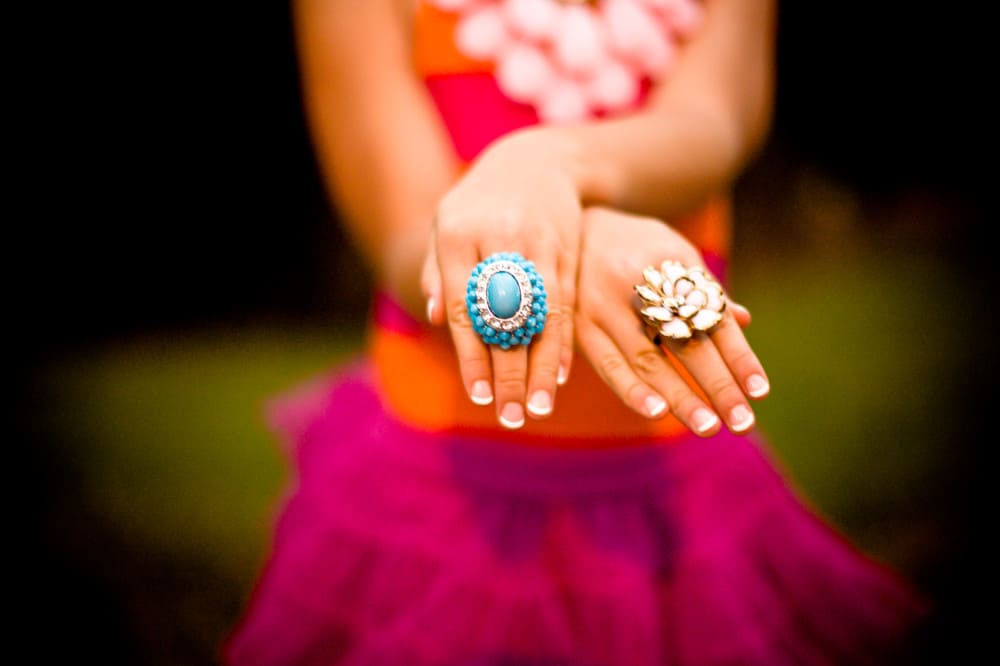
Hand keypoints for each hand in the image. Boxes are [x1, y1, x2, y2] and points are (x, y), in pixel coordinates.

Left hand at [422, 131, 580, 428]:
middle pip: (503, 318)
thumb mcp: (446, 226)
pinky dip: (562, 340)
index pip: (465, 307)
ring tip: (539, 407)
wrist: (533, 162)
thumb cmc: (478, 205)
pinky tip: (560, 373)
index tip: (480, 395)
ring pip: (540, 315)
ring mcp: (535, 243)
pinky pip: (565, 301)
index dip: (472, 355)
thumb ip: (436, 271)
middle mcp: (497, 238)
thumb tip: (437, 317)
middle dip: (508, 372)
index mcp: (457, 236)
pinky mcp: (565, 247)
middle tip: (510, 416)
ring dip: (541, 366)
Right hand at [574, 207, 767, 435]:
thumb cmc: (632, 245)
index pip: (713, 317)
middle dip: (717, 384)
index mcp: (671, 264)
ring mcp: (604, 304)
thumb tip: (744, 321)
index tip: (760, 391)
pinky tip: (655, 411)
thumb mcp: (671, 252)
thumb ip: (701, 288)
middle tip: (741, 421)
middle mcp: (639, 283)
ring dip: (679, 397)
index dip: (738, 355)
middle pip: (685, 341)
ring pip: (647, 359)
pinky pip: (607, 364)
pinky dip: (632, 390)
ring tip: (707, 426)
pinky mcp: (577, 325)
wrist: (568, 226)